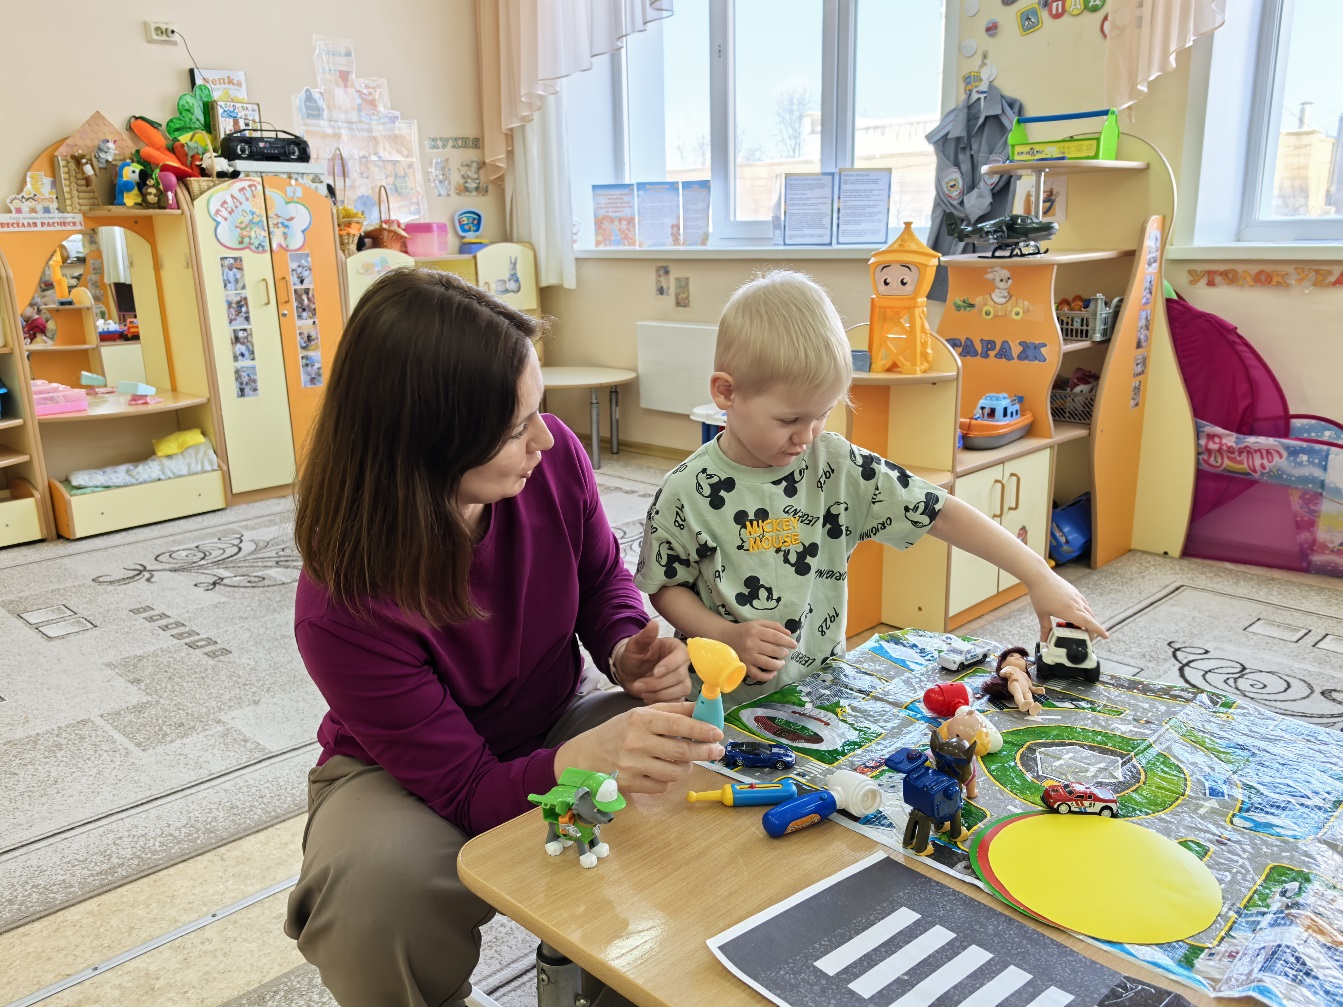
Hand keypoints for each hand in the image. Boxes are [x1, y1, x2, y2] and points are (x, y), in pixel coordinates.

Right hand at [553, 702, 724, 794]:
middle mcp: (636, 742)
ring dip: (687, 767)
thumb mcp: (641, 714)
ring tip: (686, 760)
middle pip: (681, 752)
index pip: (678, 725)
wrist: (586, 755)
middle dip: (705, 752)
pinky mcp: (630, 785)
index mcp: (641, 720)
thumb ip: (673, 711)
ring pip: (675, 772)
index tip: (717, 733)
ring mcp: (633, 766)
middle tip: (716, 751)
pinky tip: (663, 771)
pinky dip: (668, 780)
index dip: (701, 730)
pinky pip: (662, 786)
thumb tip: (703, 709)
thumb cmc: (618, 731)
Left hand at [616, 622, 691, 703]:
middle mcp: (682, 663)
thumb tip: (653, 623)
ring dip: (660, 694)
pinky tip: (649, 697)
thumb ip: (644, 636)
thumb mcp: (634, 646)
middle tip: (638, 685)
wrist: (630, 674)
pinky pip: (678, 701)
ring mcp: (682, 679)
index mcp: (675, 648)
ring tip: (643, 692)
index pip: (681, 656)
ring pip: (681, 690)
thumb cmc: (634, 657)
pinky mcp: (679, 693)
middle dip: (658, 683)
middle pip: (680, 676)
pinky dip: (662, 701)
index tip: (655, 672)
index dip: (670, 665)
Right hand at [724, 620, 798, 681]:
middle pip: (774, 650)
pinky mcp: (744, 666)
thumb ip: (773, 626)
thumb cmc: (745, 630)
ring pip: (768, 664)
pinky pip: (758, 675)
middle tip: (784, 652)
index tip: (795, 645)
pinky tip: (773, 673)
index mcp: (755, 631)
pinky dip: (768, 676)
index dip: (787, 641)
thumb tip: (789, 634)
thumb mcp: (758, 623)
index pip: (776, 637)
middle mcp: (751, 644)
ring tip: (781, 662)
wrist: (725, 637)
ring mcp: (747, 656)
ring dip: (779, 664)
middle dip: (783, 652)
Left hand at [1024, 568, 1108, 641]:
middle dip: (1092, 630)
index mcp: (1069, 611)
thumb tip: (1044, 640)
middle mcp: (1076, 604)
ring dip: (1089, 620)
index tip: (1106, 636)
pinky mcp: (1074, 592)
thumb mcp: (1041, 614)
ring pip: (1088, 611)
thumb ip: (1045, 628)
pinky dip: (1085, 611)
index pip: (1088, 623)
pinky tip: (1078, 614)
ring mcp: (1076, 597)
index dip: (1098, 631)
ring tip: (1082, 628)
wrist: (1040, 576)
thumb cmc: (1040, 594)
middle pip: (1091, 619)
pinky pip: (1084, 604)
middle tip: (1089, 638)